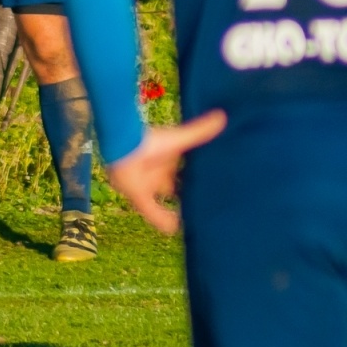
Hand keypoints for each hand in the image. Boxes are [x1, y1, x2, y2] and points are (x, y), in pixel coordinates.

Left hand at [105, 110, 226, 234]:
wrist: (124, 147)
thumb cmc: (151, 140)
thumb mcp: (180, 138)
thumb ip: (199, 132)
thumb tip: (222, 116)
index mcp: (169, 159)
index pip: (185, 170)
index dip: (196, 177)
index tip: (212, 183)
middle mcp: (159, 173)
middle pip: (175, 187)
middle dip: (186, 195)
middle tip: (204, 205)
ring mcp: (149, 185)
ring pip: (164, 202)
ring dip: (176, 210)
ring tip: (192, 221)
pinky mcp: (140, 197)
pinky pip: (153, 212)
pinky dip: (163, 220)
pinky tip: (175, 229)